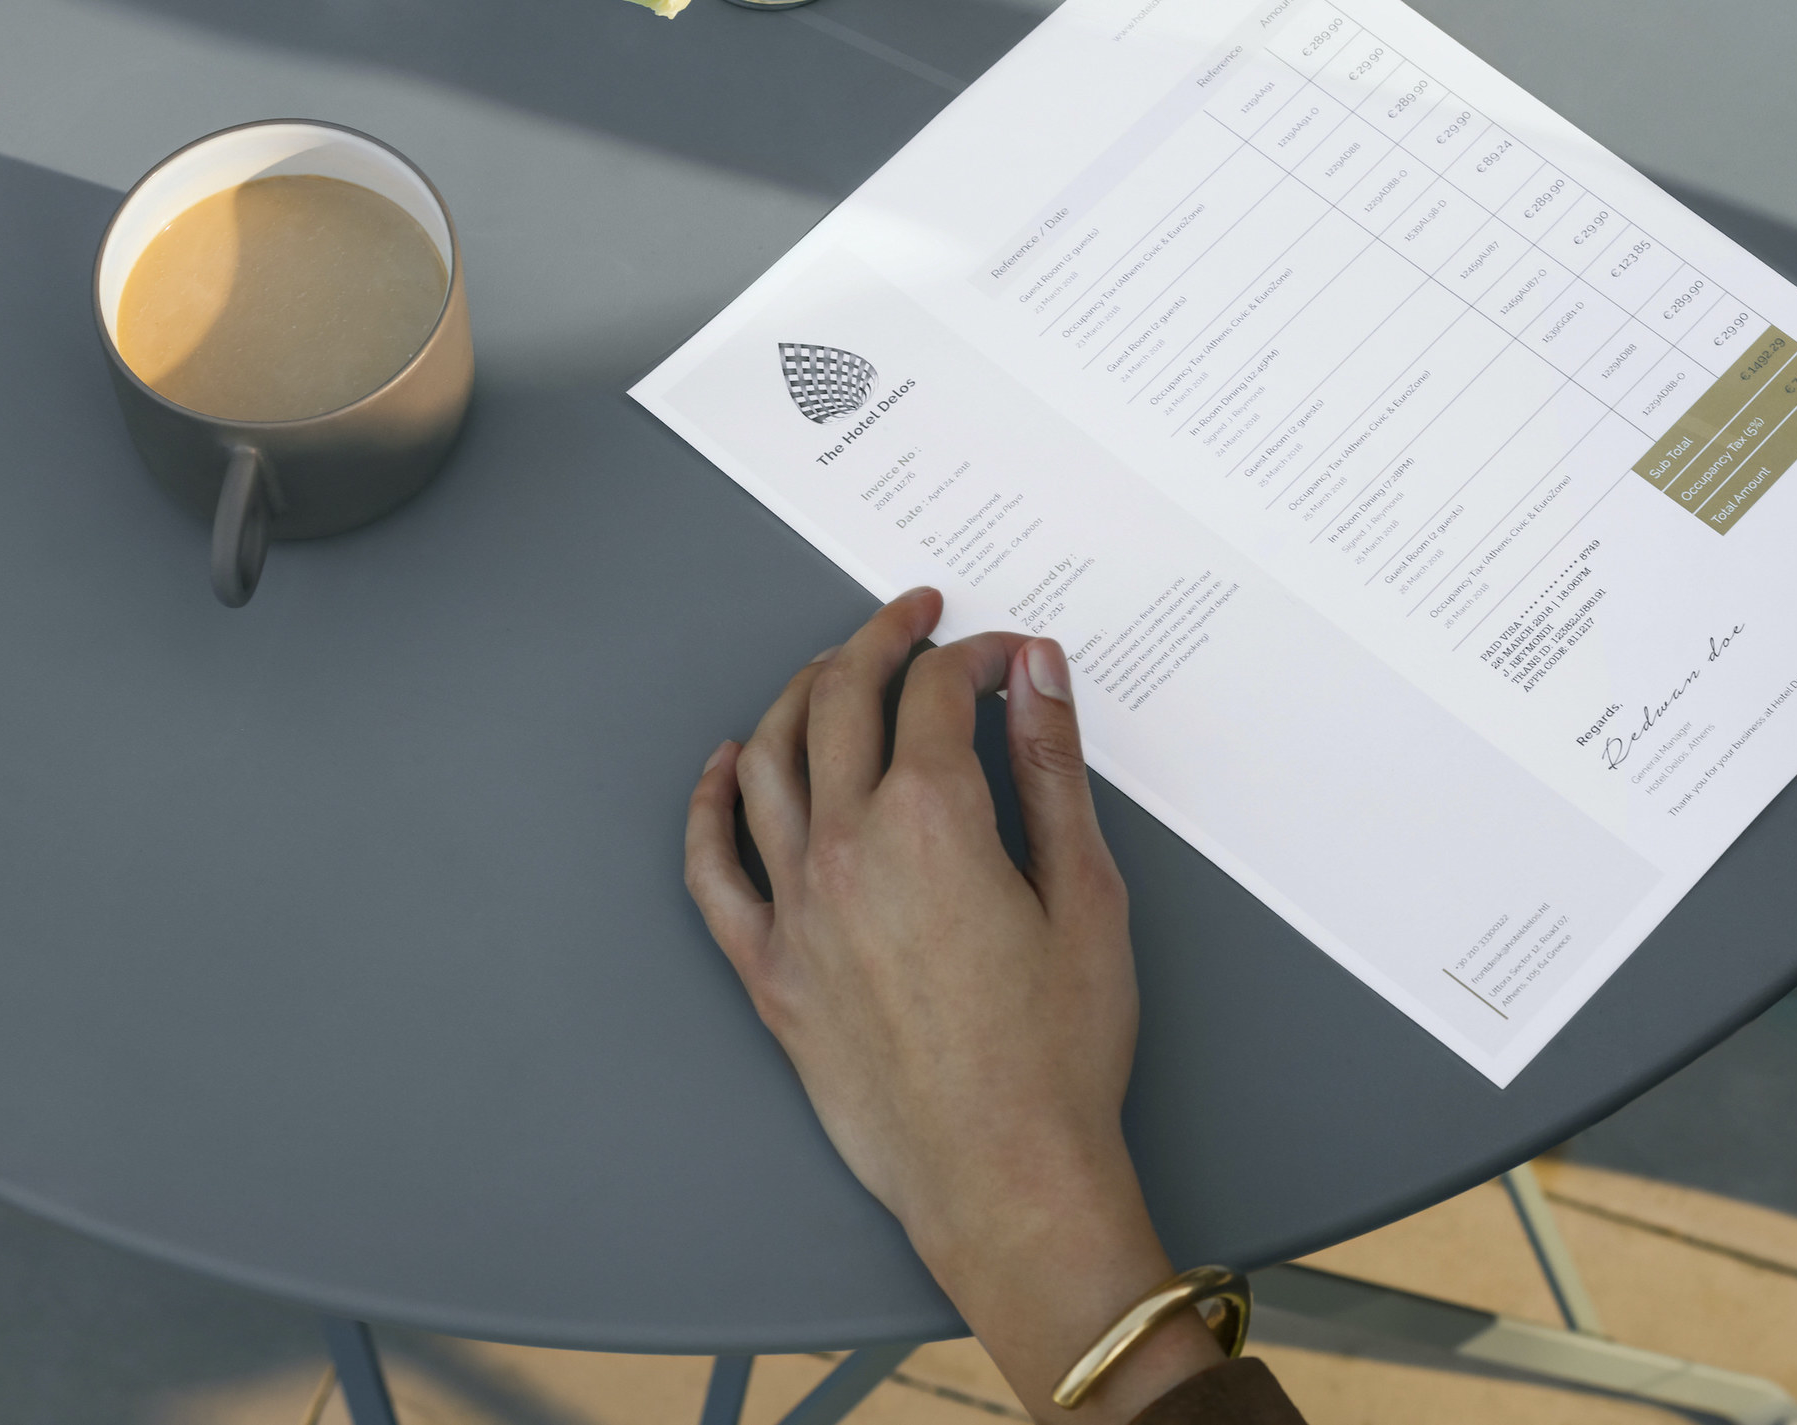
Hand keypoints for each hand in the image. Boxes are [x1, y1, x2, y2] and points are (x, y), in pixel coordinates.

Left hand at [685, 591, 1222, 1423]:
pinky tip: (726, 768)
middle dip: (881, 642)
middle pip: (841, 702)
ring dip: (801, 695)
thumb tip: (1036, 672)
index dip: (976, 656)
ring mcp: (795, 910)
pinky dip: (712, 803)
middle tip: (916, 620)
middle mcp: (846, 849)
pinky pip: (712, 867)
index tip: (1008, 656)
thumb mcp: (1084, 891)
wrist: (1005, 1176)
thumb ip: (1051, 767)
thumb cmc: (1058, 1052)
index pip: (936, 693)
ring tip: (836, 670)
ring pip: (769, 761)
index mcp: (931, 820)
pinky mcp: (769, 970)